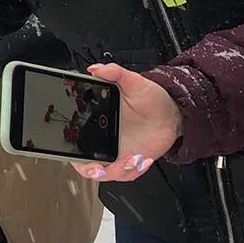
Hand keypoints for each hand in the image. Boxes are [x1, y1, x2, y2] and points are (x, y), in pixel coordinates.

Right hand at [71, 63, 182, 182]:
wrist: (172, 112)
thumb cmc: (150, 98)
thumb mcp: (133, 82)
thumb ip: (115, 73)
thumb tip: (96, 68)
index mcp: (96, 121)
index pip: (74, 139)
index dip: (71, 151)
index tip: (78, 154)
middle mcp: (103, 139)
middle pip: (86, 163)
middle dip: (92, 170)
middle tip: (100, 168)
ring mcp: (118, 152)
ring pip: (108, 172)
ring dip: (118, 170)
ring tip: (133, 159)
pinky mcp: (132, 162)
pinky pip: (127, 174)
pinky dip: (134, 170)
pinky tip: (142, 159)